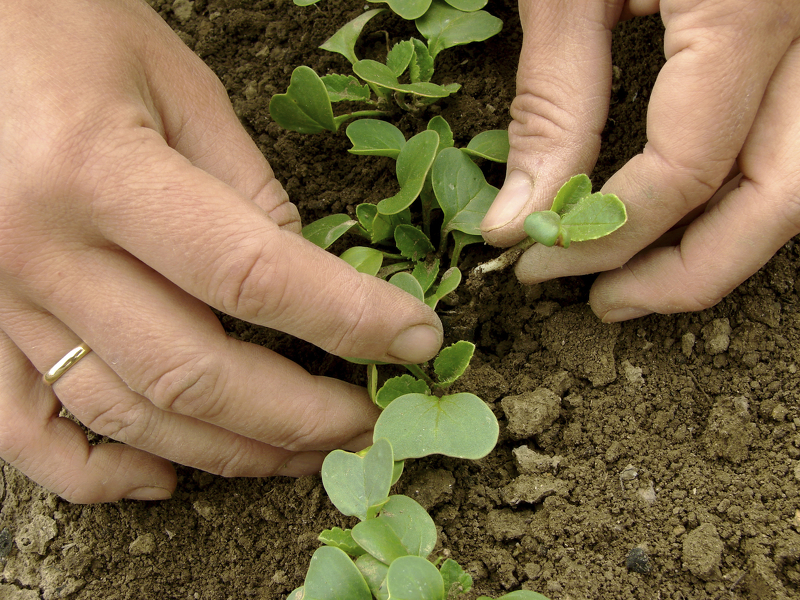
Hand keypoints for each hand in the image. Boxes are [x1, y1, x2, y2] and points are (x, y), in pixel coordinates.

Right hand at [0, 0, 441, 502]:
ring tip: (303, 457)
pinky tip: (165, 479)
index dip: (349, 319)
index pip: (253, 274)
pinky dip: (99, 472)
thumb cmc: (66, 30)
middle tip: (367, 424)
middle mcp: (39, 250)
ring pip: (127, 413)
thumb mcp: (176, 83)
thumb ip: (246, 185)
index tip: (415, 341)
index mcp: (100, 170)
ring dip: (229, 451)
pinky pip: (28, 429)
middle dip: (300, 414)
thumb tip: (310, 275)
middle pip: (194, 370)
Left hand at [481, 0, 799, 320]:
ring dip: (718, 242)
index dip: (606, 235)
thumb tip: (517, 224)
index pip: (687, 170)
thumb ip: (553, 104)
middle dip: (688, 272)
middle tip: (605, 302)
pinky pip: (781, 142)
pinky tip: (666, 216)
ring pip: (791, 178)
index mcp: (743, 9)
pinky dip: (728, 192)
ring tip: (631, 277)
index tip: (539, 262)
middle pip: (776, 197)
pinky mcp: (794, 45)